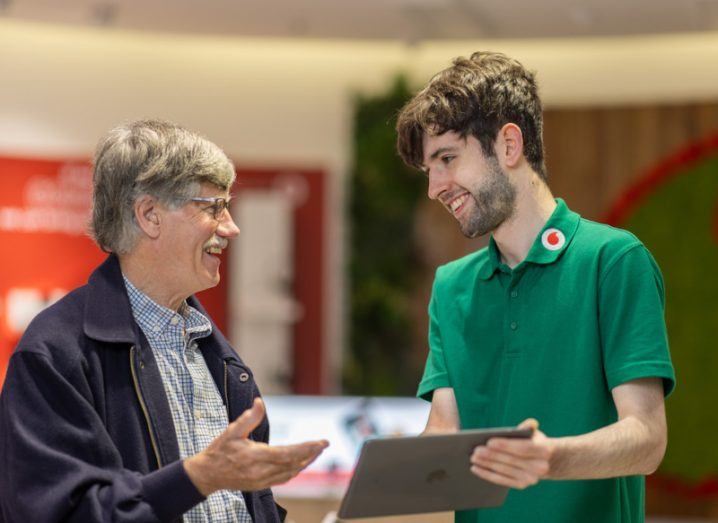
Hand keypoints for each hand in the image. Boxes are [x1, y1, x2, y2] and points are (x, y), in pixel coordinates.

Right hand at [184, 398, 328, 495]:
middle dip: (311, 454)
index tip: (320, 443)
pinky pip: (283, 478)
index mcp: (255, 457)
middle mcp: (261, 471)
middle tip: (324, 444)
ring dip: (305, 462)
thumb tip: (260, 402)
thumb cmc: (219, 451)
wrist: (207, 475)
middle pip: (294, 464)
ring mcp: (262, 481)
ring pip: (291, 472)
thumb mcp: (231, 431)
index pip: (288, 453)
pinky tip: (301, 463)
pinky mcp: (261, 485)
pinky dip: (295, 470)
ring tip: (316, 452)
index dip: (306, 449)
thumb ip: (249, 418)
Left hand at [470, 418, 553, 488]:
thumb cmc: (531, 441)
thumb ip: (528, 428)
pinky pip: (500, 480)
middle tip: (476, 450)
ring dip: (487, 465)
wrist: (542, 460)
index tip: (489, 441)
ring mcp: (531, 479)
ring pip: (504, 471)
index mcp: (543, 451)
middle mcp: (540, 468)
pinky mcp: (521, 485)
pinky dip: (486, 474)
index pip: (523, 448)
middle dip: (492, 456)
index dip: (506, 445)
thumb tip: (531, 423)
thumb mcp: (532, 433)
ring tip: (473, 458)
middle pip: (511, 461)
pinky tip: (475, 468)